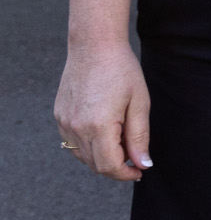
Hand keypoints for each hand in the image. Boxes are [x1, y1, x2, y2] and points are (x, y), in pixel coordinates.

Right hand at [55, 42, 151, 180]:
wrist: (94, 46)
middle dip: (116, 167)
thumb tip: (143, 164)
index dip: (126, 173)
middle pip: (94, 164)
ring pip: (82, 156)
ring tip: (121, 143)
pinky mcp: (59, 116)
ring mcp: (64, 122)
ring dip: (102, 158)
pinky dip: (88, 147)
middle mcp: (76, 127)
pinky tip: (104, 135)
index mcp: (98, 125)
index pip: (109, 165)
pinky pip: (72, 142)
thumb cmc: (122, 71)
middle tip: (134, 158)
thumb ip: (140, 137)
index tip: (139, 171)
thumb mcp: (139, 103)